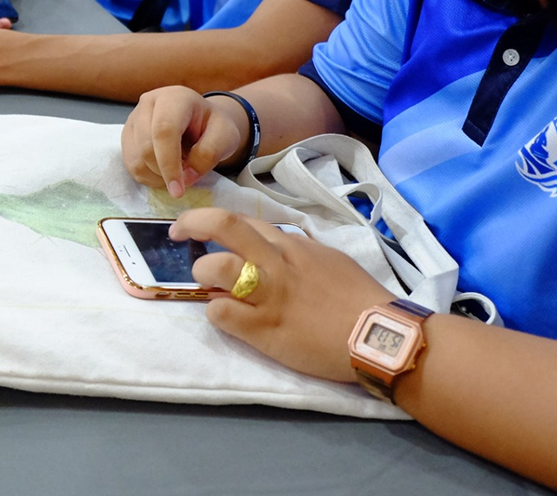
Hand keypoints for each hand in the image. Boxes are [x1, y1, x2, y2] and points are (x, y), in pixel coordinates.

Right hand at [121, 86, 249, 196]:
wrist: (201, 121)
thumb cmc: (213, 127)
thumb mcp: (225, 136)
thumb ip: (209, 154)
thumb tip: (184, 177)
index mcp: (175, 97)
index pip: (164, 131)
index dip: (169, 163)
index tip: (179, 190)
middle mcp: (148, 103)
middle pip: (147, 147)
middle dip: (166, 172)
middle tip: (186, 176)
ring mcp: (133, 118)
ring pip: (136, 159)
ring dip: (158, 176)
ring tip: (178, 170)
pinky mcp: (127, 135)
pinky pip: (131, 165)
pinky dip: (149, 177)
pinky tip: (165, 171)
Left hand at [170, 208, 391, 383]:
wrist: (379, 335)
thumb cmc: (361, 300)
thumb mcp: (330, 260)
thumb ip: (299, 254)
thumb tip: (278, 252)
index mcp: (292, 246)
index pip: (245, 220)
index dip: (216, 220)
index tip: (201, 226)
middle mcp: (275, 262)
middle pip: (224, 226)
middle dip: (193, 223)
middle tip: (177, 232)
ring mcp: (267, 294)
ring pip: (216, 266)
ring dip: (203, 272)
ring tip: (207, 285)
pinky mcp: (263, 328)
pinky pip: (221, 312)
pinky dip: (215, 312)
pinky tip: (224, 317)